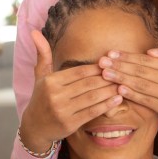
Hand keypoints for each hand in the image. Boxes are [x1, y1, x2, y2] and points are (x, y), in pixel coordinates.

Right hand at [18, 30, 123, 152]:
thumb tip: (35, 31)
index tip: (110, 65)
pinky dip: (107, 105)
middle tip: (122, 73)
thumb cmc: (41, 98)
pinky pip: (93, 112)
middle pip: (88, 83)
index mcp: (51, 81)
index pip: (79, 71)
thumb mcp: (40, 75)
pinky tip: (118, 99)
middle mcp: (56, 95)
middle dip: (107, 78)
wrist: (34, 127)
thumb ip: (42, 53)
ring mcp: (63, 110)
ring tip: (123, 85)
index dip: (97, 68)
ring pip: (92, 97)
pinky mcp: (70, 124)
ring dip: (110, 90)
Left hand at [99, 45, 157, 155]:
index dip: (127, 56)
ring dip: (121, 79)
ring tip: (106, 74)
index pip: (145, 60)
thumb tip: (150, 51)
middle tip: (102, 62)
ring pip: (140, 85)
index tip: (111, 53)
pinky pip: (145, 100)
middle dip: (119, 66)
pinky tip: (119, 89)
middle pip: (140, 71)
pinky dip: (132, 95)